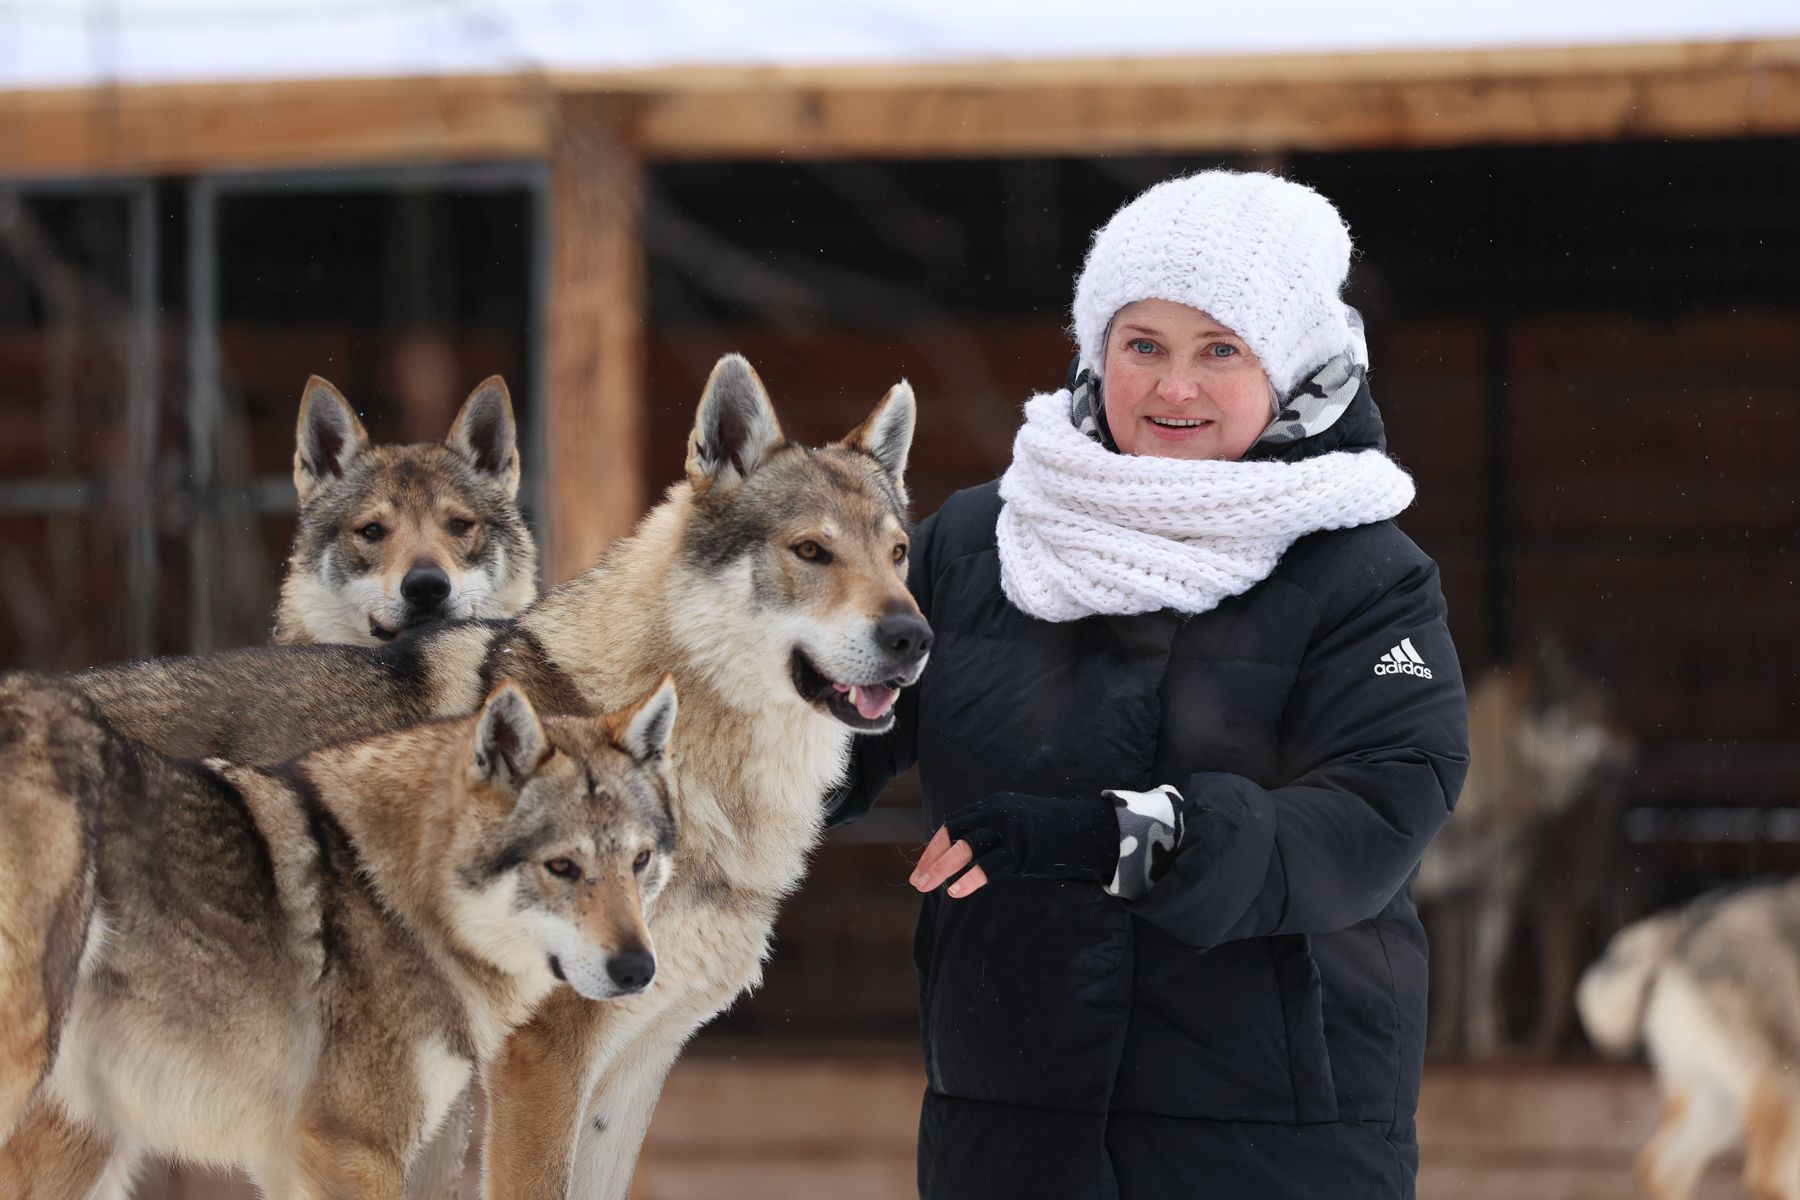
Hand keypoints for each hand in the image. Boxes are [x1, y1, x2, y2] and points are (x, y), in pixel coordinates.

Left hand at [908, 791, 1118, 899]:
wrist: (1089, 830)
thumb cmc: (1052, 832)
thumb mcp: (1017, 823)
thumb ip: (994, 831)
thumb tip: (966, 853)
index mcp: (993, 804)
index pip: (954, 823)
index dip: (935, 845)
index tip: (923, 864)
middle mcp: (997, 812)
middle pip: (953, 833)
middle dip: (932, 857)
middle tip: (918, 881)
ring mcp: (1010, 829)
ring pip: (965, 847)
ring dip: (940, 868)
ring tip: (926, 887)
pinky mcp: (1023, 850)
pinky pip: (989, 866)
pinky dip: (969, 879)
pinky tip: (955, 892)